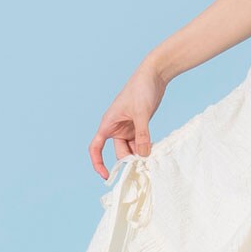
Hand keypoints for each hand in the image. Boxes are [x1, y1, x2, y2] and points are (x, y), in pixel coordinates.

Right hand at [88, 59, 167, 178]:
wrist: (154, 75)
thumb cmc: (142, 89)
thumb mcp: (142, 113)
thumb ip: (142, 135)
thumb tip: (143, 155)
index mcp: (108, 124)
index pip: (96, 148)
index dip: (98, 163)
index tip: (107, 176)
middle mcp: (115, 128)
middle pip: (120, 152)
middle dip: (130, 160)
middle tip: (144, 167)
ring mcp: (127, 128)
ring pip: (131, 149)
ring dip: (140, 155)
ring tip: (152, 159)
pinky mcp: (139, 126)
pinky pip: (140, 143)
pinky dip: (146, 148)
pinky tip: (155, 150)